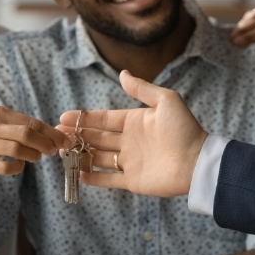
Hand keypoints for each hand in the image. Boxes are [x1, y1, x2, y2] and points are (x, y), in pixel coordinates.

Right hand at [0, 106, 71, 177]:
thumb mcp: (1, 123)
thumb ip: (23, 127)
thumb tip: (54, 136)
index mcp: (0, 113)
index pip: (31, 122)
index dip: (51, 133)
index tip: (64, 141)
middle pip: (26, 133)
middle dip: (45, 143)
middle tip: (52, 151)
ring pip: (17, 149)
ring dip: (33, 155)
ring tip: (37, 158)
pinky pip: (5, 166)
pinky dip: (18, 167)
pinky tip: (20, 166)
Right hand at [57, 71, 208, 196]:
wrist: (196, 162)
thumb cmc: (184, 130)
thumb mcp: (166, 101)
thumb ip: (143, 89)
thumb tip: (123, 73)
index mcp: (135, 122)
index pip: (104, 120)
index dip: (85, 119)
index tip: (65, 117)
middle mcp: (130, 142)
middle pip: (97, 138)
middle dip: (77, 136)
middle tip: (57, 135)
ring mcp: (130, 162)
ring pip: (98, 158)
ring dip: (80, 155)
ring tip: (61, 152)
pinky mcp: (132, 181)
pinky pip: (108, 180)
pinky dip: (93, 178)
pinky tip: (77, 173)